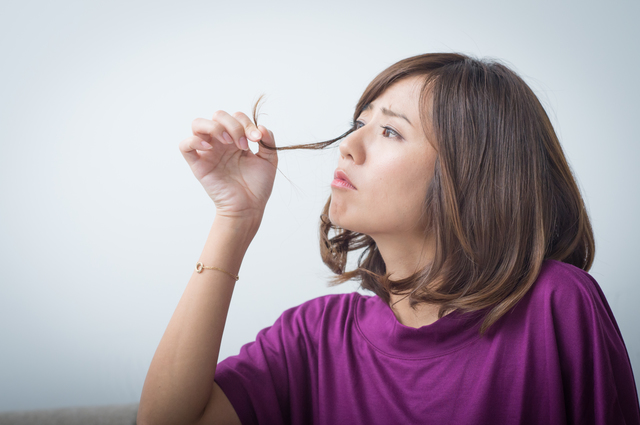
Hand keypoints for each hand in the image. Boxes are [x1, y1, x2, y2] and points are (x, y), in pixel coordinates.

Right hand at [179, 110, 277, 224]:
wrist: (249, 207)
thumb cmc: (257, 186)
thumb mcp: (269, 160)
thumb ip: (269, 141)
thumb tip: (261, 126)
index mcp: (236, 139)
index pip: (236, 117)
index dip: (247, 123)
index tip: (256, 139)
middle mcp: (221, 143)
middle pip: (218, 115)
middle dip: (233, 124)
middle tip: (243, 144)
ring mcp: (208, 152)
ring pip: (198, 124)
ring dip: (214, 127)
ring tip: (228, 142)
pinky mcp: (198, 165)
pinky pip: (185, 145)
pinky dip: (194, 141)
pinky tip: (210, 148)